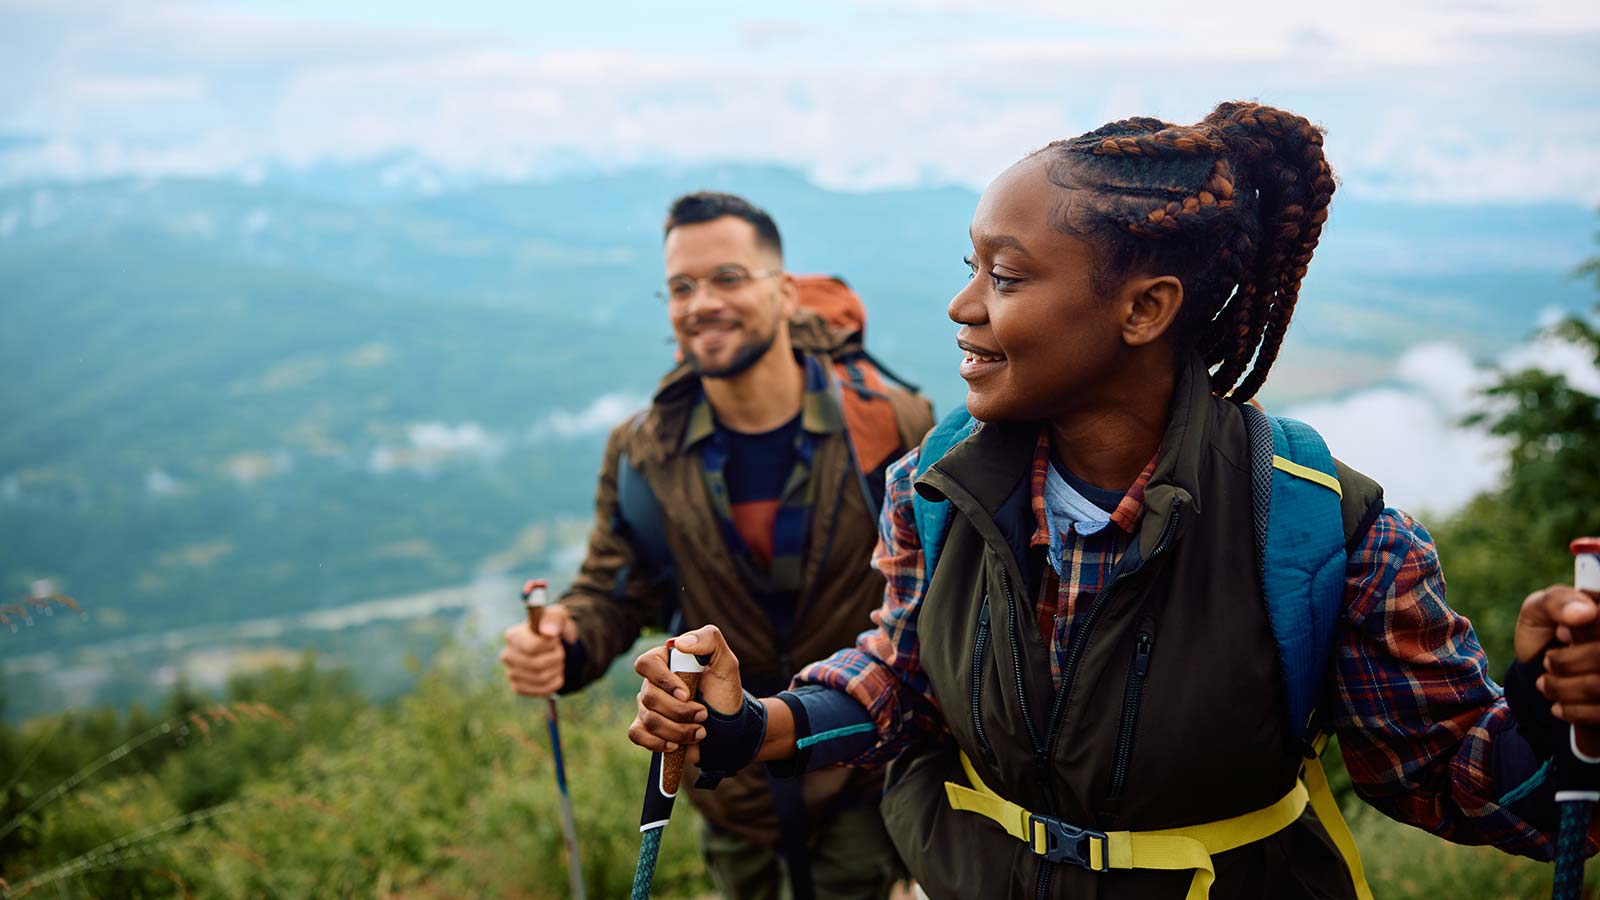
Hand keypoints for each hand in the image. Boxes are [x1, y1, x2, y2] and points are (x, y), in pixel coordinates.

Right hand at [500, 604, 577, 696]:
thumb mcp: (558, 616)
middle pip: (538, 664)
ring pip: (542, 678)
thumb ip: (554, 618)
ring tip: (557, 660)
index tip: (555, 639)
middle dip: (556, 658)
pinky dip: (555, 682)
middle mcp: (507, 655)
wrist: (552, 646)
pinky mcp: (518, 687)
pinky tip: (554, 672)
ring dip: (557, 669)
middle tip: (559, 651)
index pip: (532, 647)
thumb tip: (549, 633)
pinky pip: (542, 690)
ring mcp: (510, 673)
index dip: (551, 645)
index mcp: (512, 636)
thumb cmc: (553, 628)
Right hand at [628, 625, 742, 763]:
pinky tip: (675, 745)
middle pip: (649, 696)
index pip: (647, 663)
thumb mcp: (726, 662)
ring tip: (700, 732)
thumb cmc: (724, 691)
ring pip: (648, 719)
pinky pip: (637, 734)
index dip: (663, 681)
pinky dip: (657, 742)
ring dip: (678, 730)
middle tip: (703, 715)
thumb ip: (708, 639)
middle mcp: (652, 682)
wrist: (728, 726)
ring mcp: (647, 706)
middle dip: (680, 711)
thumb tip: (678, 643)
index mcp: (666, 661)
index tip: (686, 694)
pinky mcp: (646, 728)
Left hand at [1520, 586, 1599, 744]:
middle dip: (1565, 663)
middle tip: (1549, 661)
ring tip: (1547, 683)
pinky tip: (1559, 706)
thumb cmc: (1546, 630)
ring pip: (1598, 687)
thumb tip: (1585, 612)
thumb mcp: (1540, 609)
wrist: (1540, 668)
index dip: (1581, 634)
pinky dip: (1572, 711)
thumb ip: (1557, 601)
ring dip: (1563, 688)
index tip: (1561, 632)